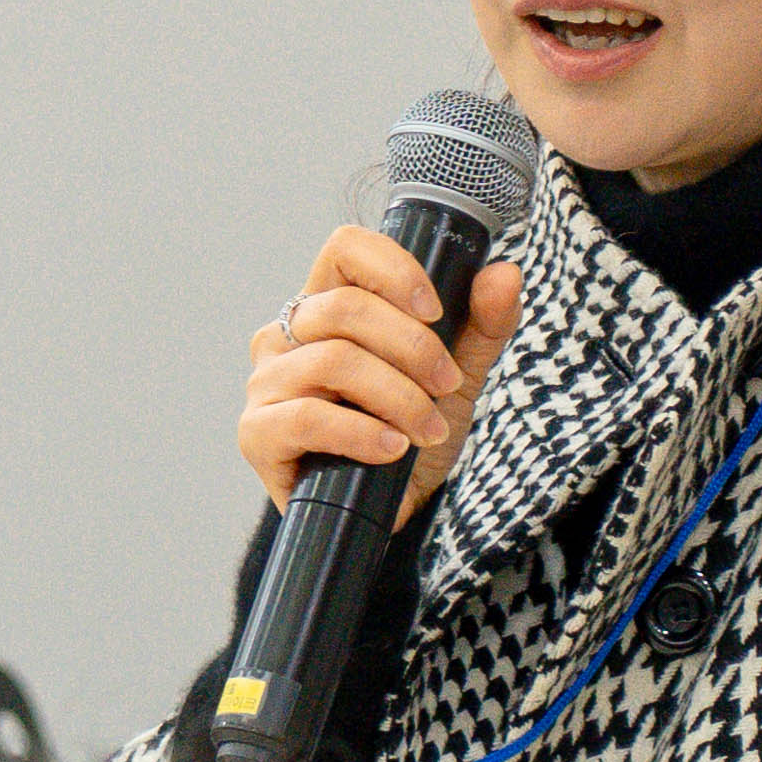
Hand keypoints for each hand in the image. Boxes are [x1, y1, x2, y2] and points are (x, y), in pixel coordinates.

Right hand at [237, 227, 524, 528]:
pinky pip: (306, 417)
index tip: (435, 312)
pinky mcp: (257, 434)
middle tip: (447, 385)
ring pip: (332, 362)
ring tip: (427, 429)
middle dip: (412, 347)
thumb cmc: (410, 435)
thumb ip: (481, 326)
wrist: (389, 512)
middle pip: (344, 308)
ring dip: (397, 397)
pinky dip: (360, 432)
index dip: (392, 270)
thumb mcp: (456, 379)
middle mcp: (287, 336)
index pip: (344, 249)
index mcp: (328, 306)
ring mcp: (267, 383)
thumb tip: (504, 274)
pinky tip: (391, 448)